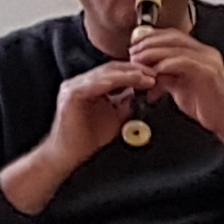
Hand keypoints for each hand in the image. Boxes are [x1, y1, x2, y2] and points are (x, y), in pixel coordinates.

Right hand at [43, 58, 157, 169]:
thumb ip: (126, 103)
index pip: (114, 72)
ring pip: (106, 73)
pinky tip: (133, 82)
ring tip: (148, 78)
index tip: (155, 76)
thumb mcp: (115, 116)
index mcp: (87, 85)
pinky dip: (118, 81)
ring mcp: (74, 86)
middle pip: (111, 68)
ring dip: (130, 74)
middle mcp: (79, 82)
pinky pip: (98, 83)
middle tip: (155, 73)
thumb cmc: (89, 138)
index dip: (135, 71)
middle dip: (135, 69)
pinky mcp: (72, 94)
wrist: (68, 155)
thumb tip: (142, 92)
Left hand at [128, 25, 223, 165]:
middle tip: (133, 52)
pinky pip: (184, 62)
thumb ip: (166, 76)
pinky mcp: (209, 73)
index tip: (135, 44)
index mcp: (201, 54)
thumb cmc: (207, 106)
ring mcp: (209, 62)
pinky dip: (167, 65)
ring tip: (139, 61)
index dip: (152, 37)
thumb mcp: (180, 87)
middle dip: (149, 43)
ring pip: (176, 48)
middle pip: (173, 37)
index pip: (173, 36)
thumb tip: (149, 72)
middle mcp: (206, 54)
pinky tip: (155, 71)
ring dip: (153, 53)